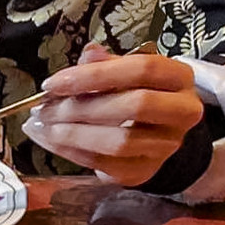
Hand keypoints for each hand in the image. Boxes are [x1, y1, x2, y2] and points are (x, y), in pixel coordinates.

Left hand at [27, 44, 203, 186]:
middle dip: (81, 107)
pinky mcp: (144, 171)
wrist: (154, 135)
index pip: (142, 69)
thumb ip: (106, 64)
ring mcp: (166, 146)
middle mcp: (182, 112)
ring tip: (42, 126)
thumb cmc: (136, 95)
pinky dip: (71, 152)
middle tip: (44, 109)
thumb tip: (88, 53)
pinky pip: (104, 164)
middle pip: (134, 106)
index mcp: (179, 78)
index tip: (54, 83)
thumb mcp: (125, 73)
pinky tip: (50, 140)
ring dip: (73, 134)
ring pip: (119, 142)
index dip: (94, 74)